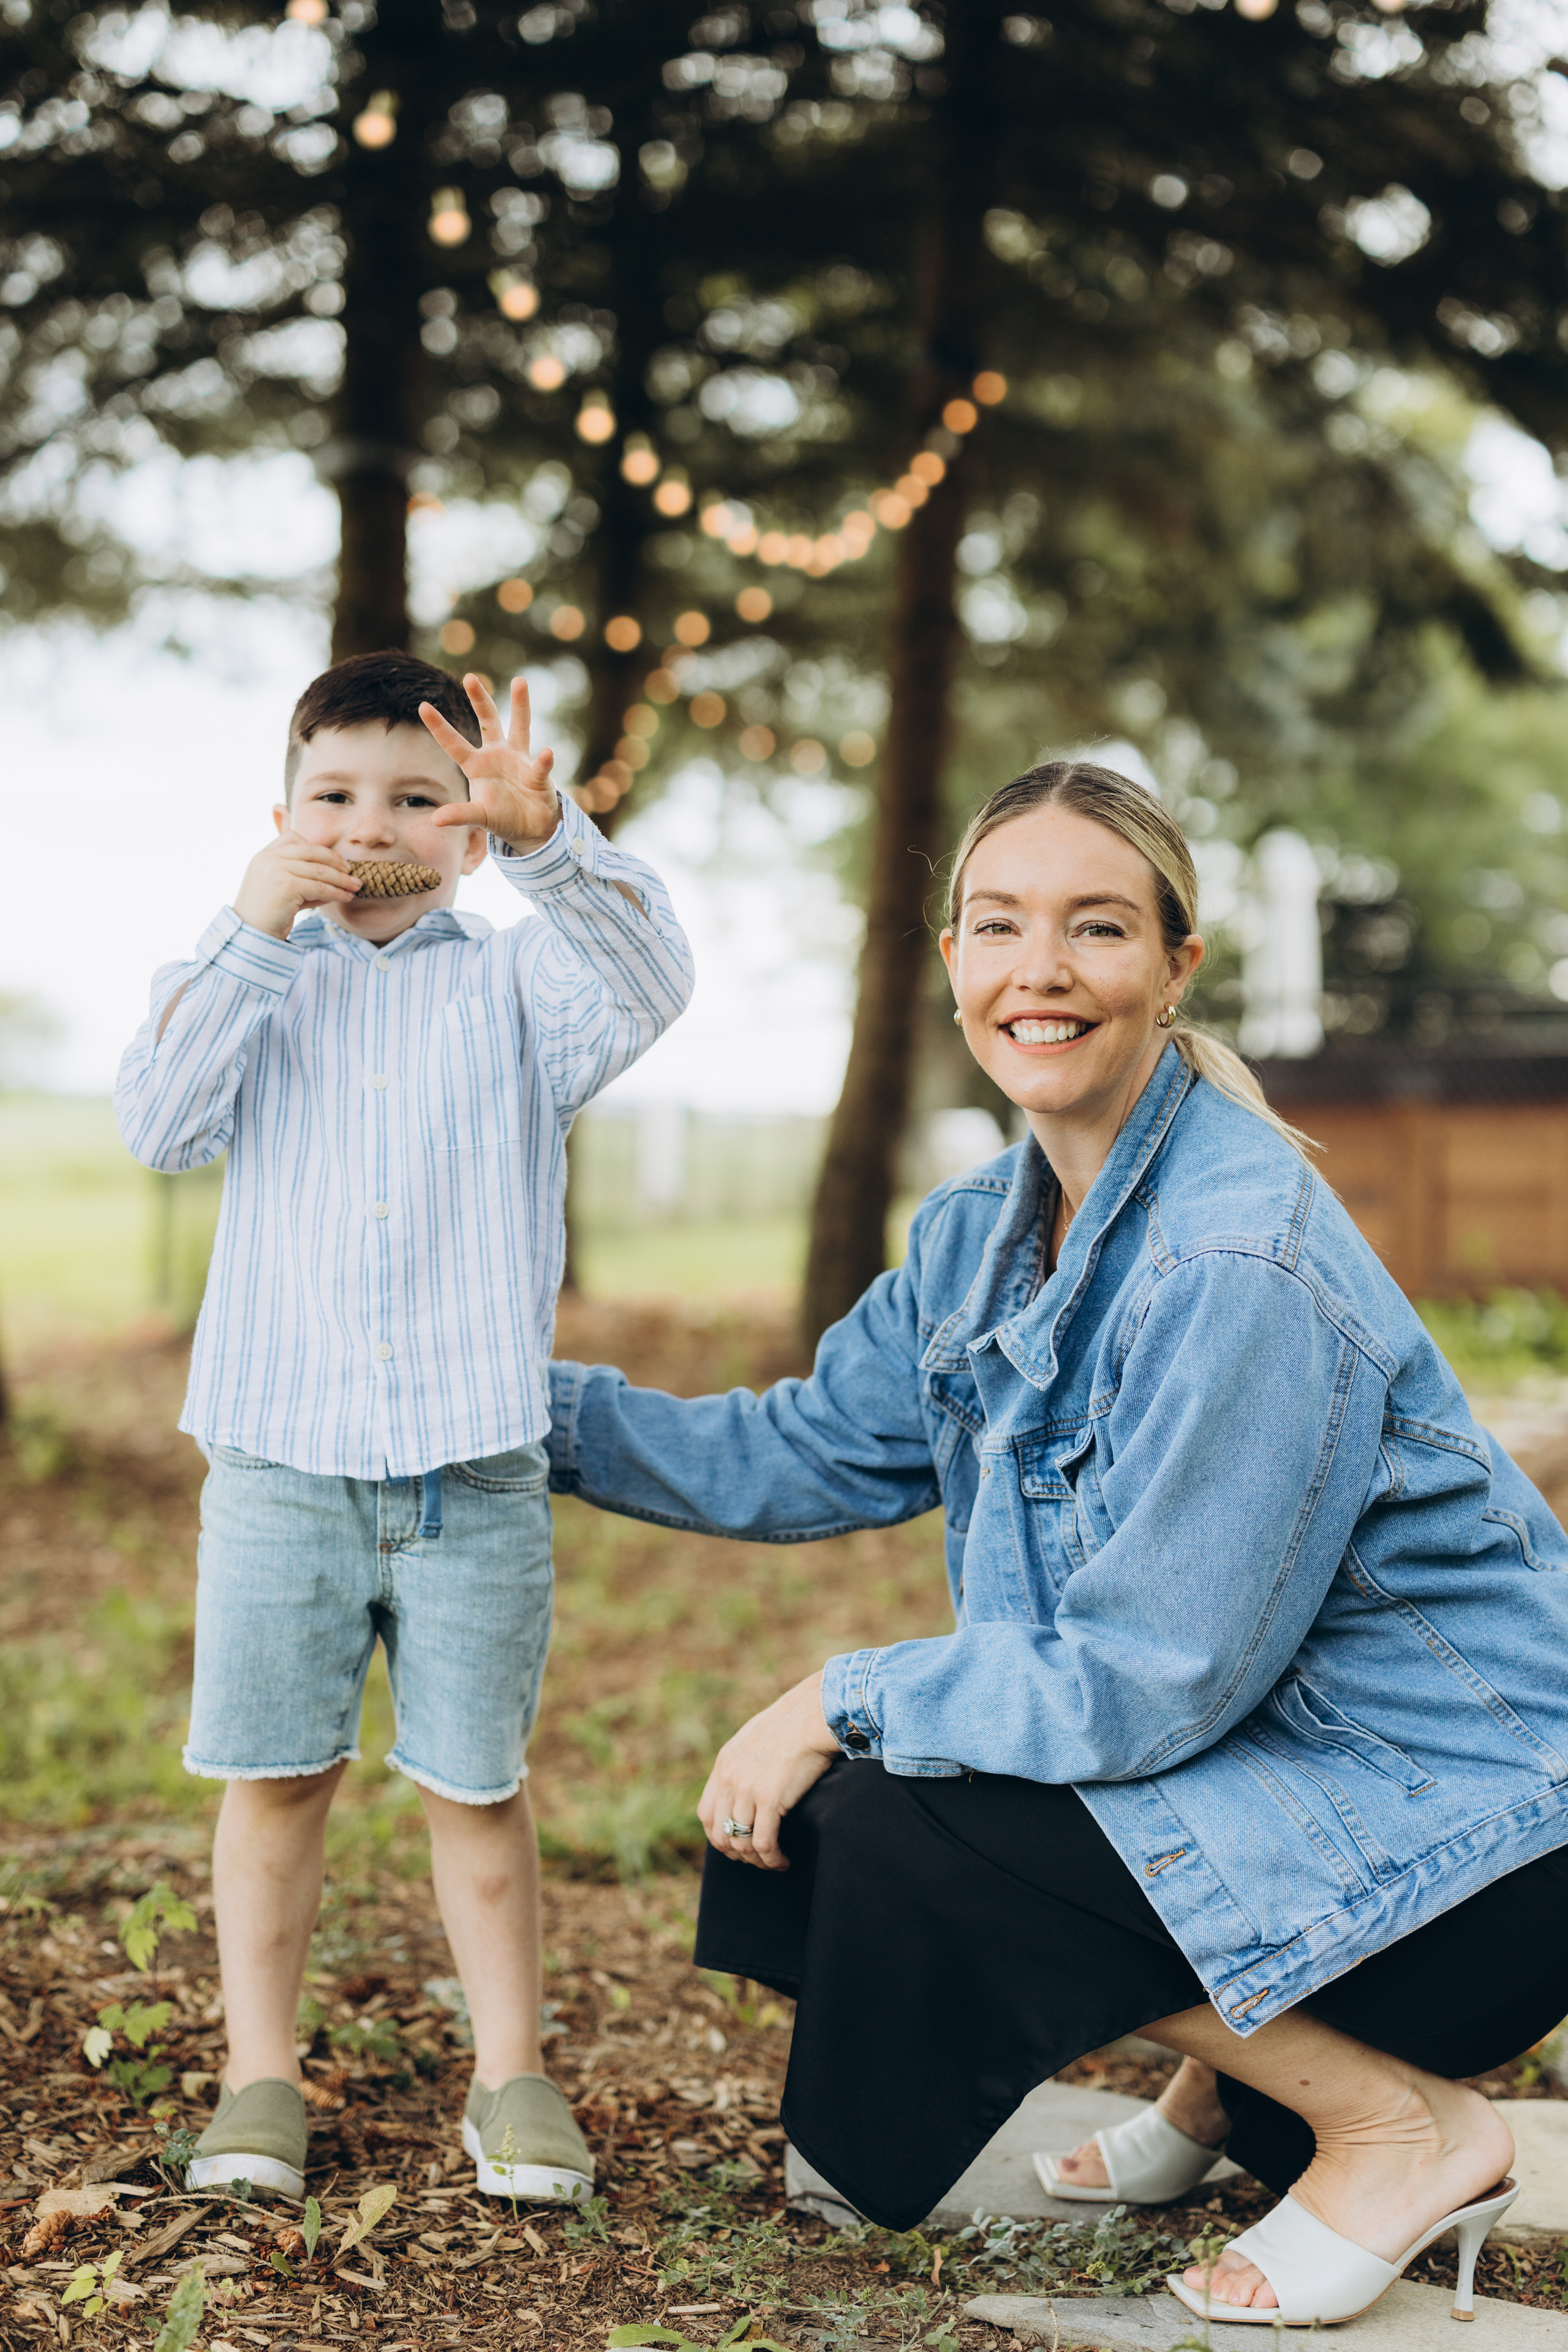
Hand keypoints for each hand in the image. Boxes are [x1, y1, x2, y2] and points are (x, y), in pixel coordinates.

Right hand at [233, 830, 358, 938]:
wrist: (251, 933)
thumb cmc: (268, 914)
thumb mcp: (280, 887)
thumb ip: (299, 876)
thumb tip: (335, 876)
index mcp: (264, 855)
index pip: (293, 838)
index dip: (317, 847)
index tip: (333, 860)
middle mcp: (269, 858)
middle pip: (311, 851)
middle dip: (335, 861)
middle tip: (351, 871)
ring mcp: (277, 870)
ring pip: (319, 870)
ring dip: (341, 879)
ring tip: (355, 886)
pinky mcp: (288, 886)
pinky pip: (320, 887)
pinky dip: (336, 892)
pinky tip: (346, 897)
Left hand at [422, 674, 558, 851]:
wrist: (530, 828)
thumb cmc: (501, 816)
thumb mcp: (479, 816)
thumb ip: (460, 815)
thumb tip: (435, 820)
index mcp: (476, 765)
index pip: (453, 743)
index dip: (438, 726)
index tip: (422, 706)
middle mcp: (497, 754)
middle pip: (488, 721)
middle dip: (479, 699)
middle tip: (469, 677)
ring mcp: (519, 759)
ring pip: (520, 726)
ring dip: (520, 705)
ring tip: (519, 681)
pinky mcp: (538, 773)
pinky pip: (541, 765)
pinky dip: (544, 761)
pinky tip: (546, 754)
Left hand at [697, 1671, 839, 1872]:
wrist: (813, 1715)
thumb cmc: (795, 1724)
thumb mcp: (756, 1739)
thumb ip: (745, 1761)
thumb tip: (749, 1780)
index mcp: (724, 1764)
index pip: (707, 1814)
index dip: (719, 1837)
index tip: (737, 1846)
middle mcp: (730, 1778)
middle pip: (719, 1833)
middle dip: (736, 1854)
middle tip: (756, 1860)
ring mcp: (747, 1789)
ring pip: (741, 1843)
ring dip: (757, 1860)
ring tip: (774, 1863)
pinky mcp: (770, 1799)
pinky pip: (764, 1842)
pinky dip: (772, 1859)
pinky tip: (783, 1861)